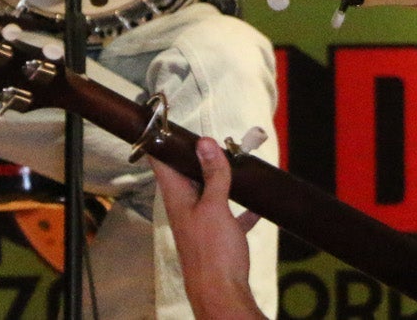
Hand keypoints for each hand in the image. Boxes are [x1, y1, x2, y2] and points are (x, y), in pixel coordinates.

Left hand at [151, 137, 268, 319]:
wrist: (221, 294)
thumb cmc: (212, 254)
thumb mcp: (214, 207)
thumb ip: (213, 175)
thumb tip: (205, 143)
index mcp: (177, 196)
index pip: (162, 160)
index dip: (162, 140)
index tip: (168, 121)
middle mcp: (184, 206)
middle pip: (187, 172)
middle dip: (201, 155)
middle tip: (217, 139)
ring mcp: (199, 222)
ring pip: (208, 191)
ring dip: (221, 178)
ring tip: (237, 162)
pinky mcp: (216, 237)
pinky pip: (227, 215)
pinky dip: (239, 207)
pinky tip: (255, 206)